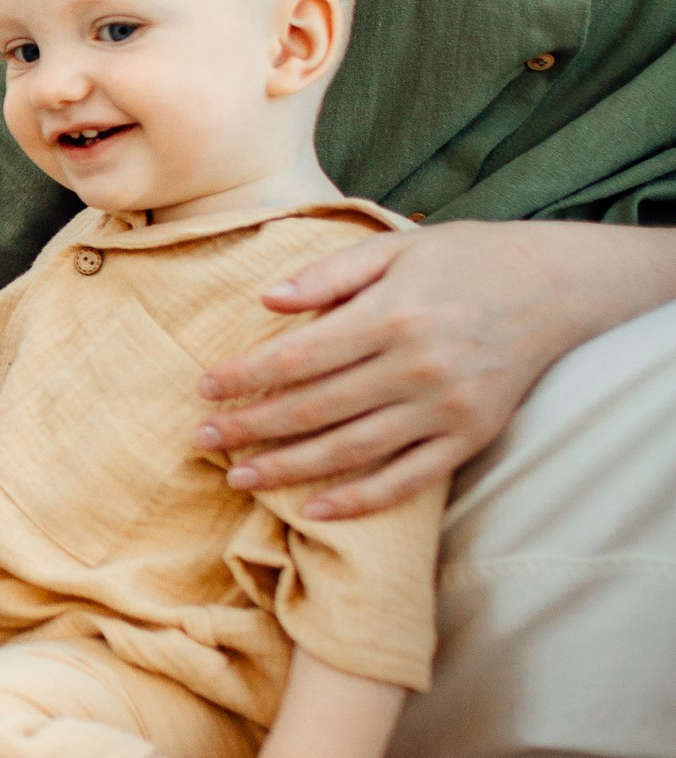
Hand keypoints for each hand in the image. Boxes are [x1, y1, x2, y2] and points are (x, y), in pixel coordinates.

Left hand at [194, 222, 593, 518]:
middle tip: (202, 439)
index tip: (203, 390)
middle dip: (250, 427)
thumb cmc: (463, 260)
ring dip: (288, 469)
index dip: (244, 377)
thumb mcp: (395, 247)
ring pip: (351, 451)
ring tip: (239, 477)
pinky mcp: (470, 437)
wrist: (554, 288)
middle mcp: (416, 367)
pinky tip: (314, 510)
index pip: (296, 357)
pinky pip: (407, 480)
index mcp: (390, 315)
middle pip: (314, 409)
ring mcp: (445, 408)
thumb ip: (328, 274)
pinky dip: (360, 500)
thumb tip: (266, 300)